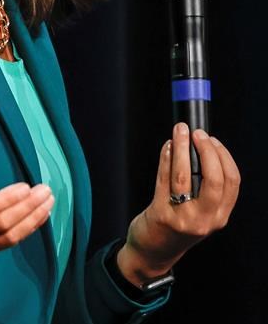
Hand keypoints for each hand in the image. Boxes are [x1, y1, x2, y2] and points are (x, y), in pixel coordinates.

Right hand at [0, 155, 53, 252]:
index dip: (7, 200)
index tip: (26, 186)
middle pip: (0, 224)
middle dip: (26, 208)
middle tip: (45, 191)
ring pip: (8, 237)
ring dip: (32, 220)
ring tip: (48, 202)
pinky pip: (10, 242)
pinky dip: (29, 228)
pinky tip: (42, 214)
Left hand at [118, 123, 239, 284]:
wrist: (153, 252)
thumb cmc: (177, 226)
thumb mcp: (202, 214)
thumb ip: (207, 191)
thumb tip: (202, 149)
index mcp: (220, 217)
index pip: (232, 181)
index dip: (224, 156)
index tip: (213, 140)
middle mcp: (205, 219)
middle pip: (214, 178)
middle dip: (207, 150)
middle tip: (197, 133)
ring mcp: (183, 217)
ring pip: (185, 175)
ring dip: (182, 147)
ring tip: (179, 132)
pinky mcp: (161, 212)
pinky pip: (164, 178)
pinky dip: (166, 158)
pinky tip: (167, 146)